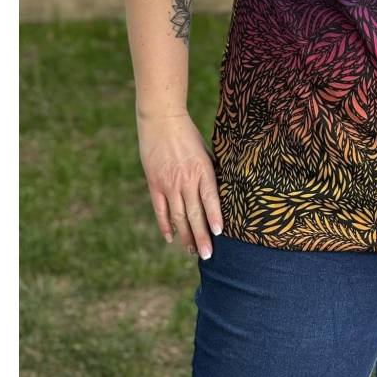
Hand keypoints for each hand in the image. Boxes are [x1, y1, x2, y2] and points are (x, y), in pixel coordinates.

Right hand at [136, 112, 222, 258]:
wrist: (161, 120)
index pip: (209, 197)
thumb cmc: (188, 134)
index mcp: (202, 169)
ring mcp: (168, 184)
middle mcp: (185, 179)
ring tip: (192, 251)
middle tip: (208, 255)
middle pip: (194, 213)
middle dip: (201, 236)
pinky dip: (166, 226)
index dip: (214, 216)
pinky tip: (171, 238)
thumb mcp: (205, 151)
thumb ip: (211, 172)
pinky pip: (160, 210)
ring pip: (178, 216)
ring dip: (185, 236)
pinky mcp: (154, 184)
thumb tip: (221, 192)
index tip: (219, 233)